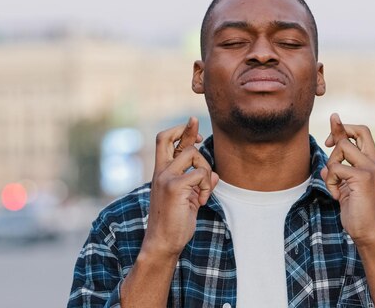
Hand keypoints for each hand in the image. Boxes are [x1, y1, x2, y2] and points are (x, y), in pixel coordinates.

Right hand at [143, 117, 218, 255]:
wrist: (163, 243)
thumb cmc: (175, 223)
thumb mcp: (189, 199)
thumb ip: (198, 184)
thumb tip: (214, 174)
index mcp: (161, 173)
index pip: (165, 142)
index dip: (181, 130)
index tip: (195, 130)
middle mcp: (160, 172)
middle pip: (166, 136)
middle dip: (187, 130)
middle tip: (200, 138)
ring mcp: (165, 177)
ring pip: (192, 153)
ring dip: (205, 169)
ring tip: (203, 192)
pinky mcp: (174, 186)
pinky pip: (200, 174)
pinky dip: (206, 187)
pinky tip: (201, 201)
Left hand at [320, 113, 374, 247]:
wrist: (372, 235)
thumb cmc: (360, 215)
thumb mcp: (348, 190)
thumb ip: (340, 176)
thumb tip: (324, 168)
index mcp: (374, 164)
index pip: (363, 133)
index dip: (344, 128)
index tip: (329, 136)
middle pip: (357, 131)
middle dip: (337, 135)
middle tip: (327, 147)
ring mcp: (370, 169)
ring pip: (342, 147)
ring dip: (331, 166)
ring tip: (336, 187)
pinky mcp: (363, 178)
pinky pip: (335, 168)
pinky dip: (330, 182)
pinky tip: (338, 196)